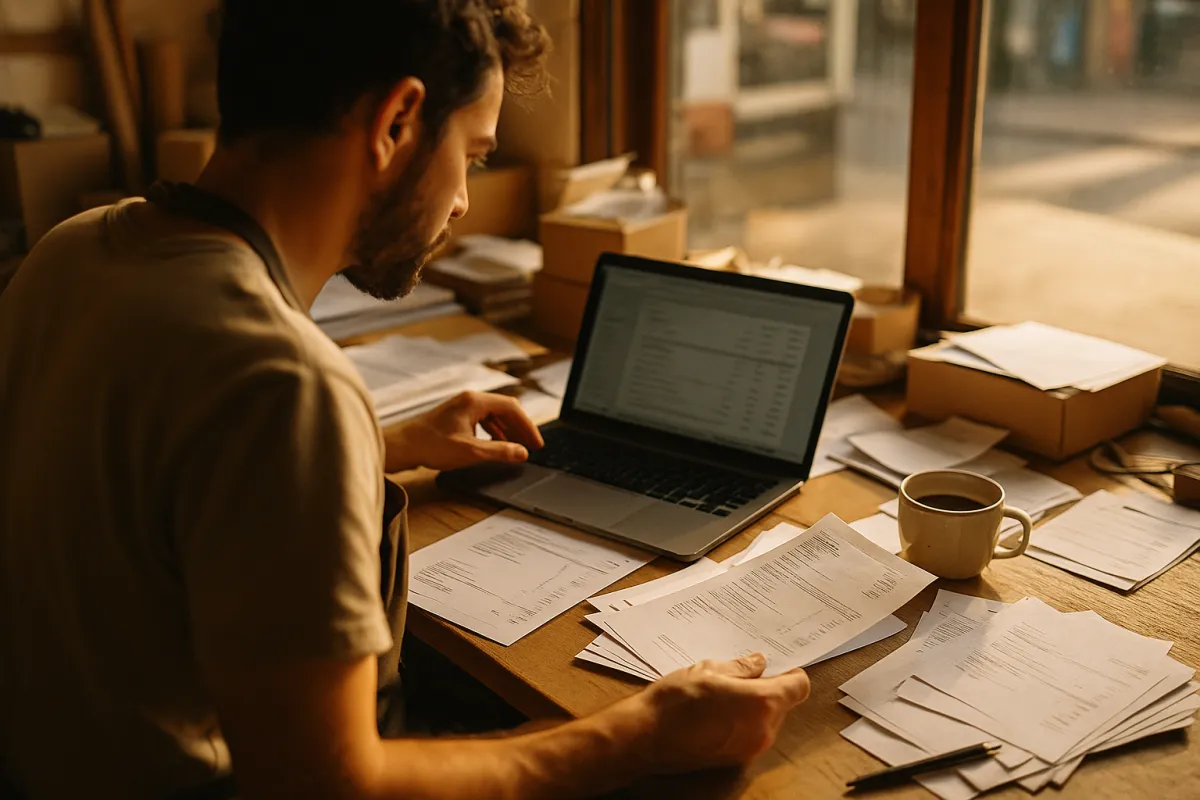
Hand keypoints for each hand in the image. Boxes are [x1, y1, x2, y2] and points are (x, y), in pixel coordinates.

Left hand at [384, 391, 543, 472]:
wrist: (402, 446)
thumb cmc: (431, 445)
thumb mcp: (470, 451)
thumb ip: (499, 451)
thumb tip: (522, 453)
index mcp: (475, 401)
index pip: (512, 408)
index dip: (528, 426)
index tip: (537, 444)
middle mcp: (470, 399)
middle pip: (505, 409)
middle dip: (520, 428)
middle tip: (532, 446)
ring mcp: (462, 406)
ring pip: (494, 415)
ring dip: (508, 430)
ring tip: (517, 447)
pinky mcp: (456, 415)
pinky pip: (483, 419)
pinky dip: (494, 431)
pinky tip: (496, 444)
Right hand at [637, 654, 810, 772]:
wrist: (648, 737)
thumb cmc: (676, 701)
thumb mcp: (708, 670)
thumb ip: (740, 668)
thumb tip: (758, 663)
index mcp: (761, 703)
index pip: (798, 687)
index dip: (790, 673)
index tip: (777, 666)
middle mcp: (763, 729)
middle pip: (782, 704)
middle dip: (767, 689)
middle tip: (739, 677)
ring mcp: (751, 748)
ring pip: (766, 720)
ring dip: (753, 707)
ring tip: (722, 694)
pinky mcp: (736, 759)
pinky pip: (751, 734)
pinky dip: (742, 722)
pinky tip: (715, 713)